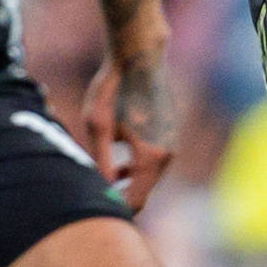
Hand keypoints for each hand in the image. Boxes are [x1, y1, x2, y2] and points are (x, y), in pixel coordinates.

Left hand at [77, 42, 176, 206]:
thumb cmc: (114, 88)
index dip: (114, 209)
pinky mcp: (171, 132)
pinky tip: (120, 155)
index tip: (93, 208)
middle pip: (143, 191)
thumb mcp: (98, 127)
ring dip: (130, 179)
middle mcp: (168, 154)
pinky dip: (139, 164)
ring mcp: (172, 142)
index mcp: (151, 158)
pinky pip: (155, 160)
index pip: (135, 201)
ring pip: (150, 176)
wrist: (139, 57)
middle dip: (121, 195)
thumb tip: (100, 191)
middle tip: (94, 195)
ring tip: (106, 173)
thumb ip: (101, 162)